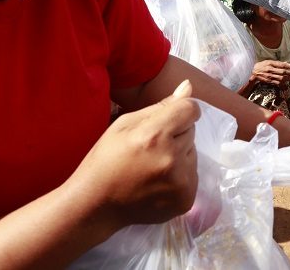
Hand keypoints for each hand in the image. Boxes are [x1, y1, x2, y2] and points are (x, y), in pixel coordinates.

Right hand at [67, 81, 199, 235]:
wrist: (96, 205)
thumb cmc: (106, 159)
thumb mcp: (125, 124)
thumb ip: (161, 105)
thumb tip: (189, 86)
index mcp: (154, 136)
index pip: (190, 109)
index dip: (180, 111)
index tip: (166, 120)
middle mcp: (172, 159)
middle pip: (191, 131)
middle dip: (175, 134)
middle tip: (150, 147)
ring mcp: (181, 182)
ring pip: (193, 153)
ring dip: (179, 155)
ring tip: (153, 165)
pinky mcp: (186, 200)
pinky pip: (193, 175)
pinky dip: (180, 175)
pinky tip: (158, 181)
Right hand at [252, 60, 289, 85]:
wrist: (253, 73)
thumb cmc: (261, 66)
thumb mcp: (268, 61)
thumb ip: (277, 63)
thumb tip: (286, 63)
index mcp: (270, 63)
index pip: (281, 65)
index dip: (289, 66)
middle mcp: (270, 70)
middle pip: (282, 72)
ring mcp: (269, 76)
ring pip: (281, 78)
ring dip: (288, 78)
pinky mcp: (269, 81)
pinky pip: (277, 83)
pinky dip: (282, 83)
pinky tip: (287, 83)